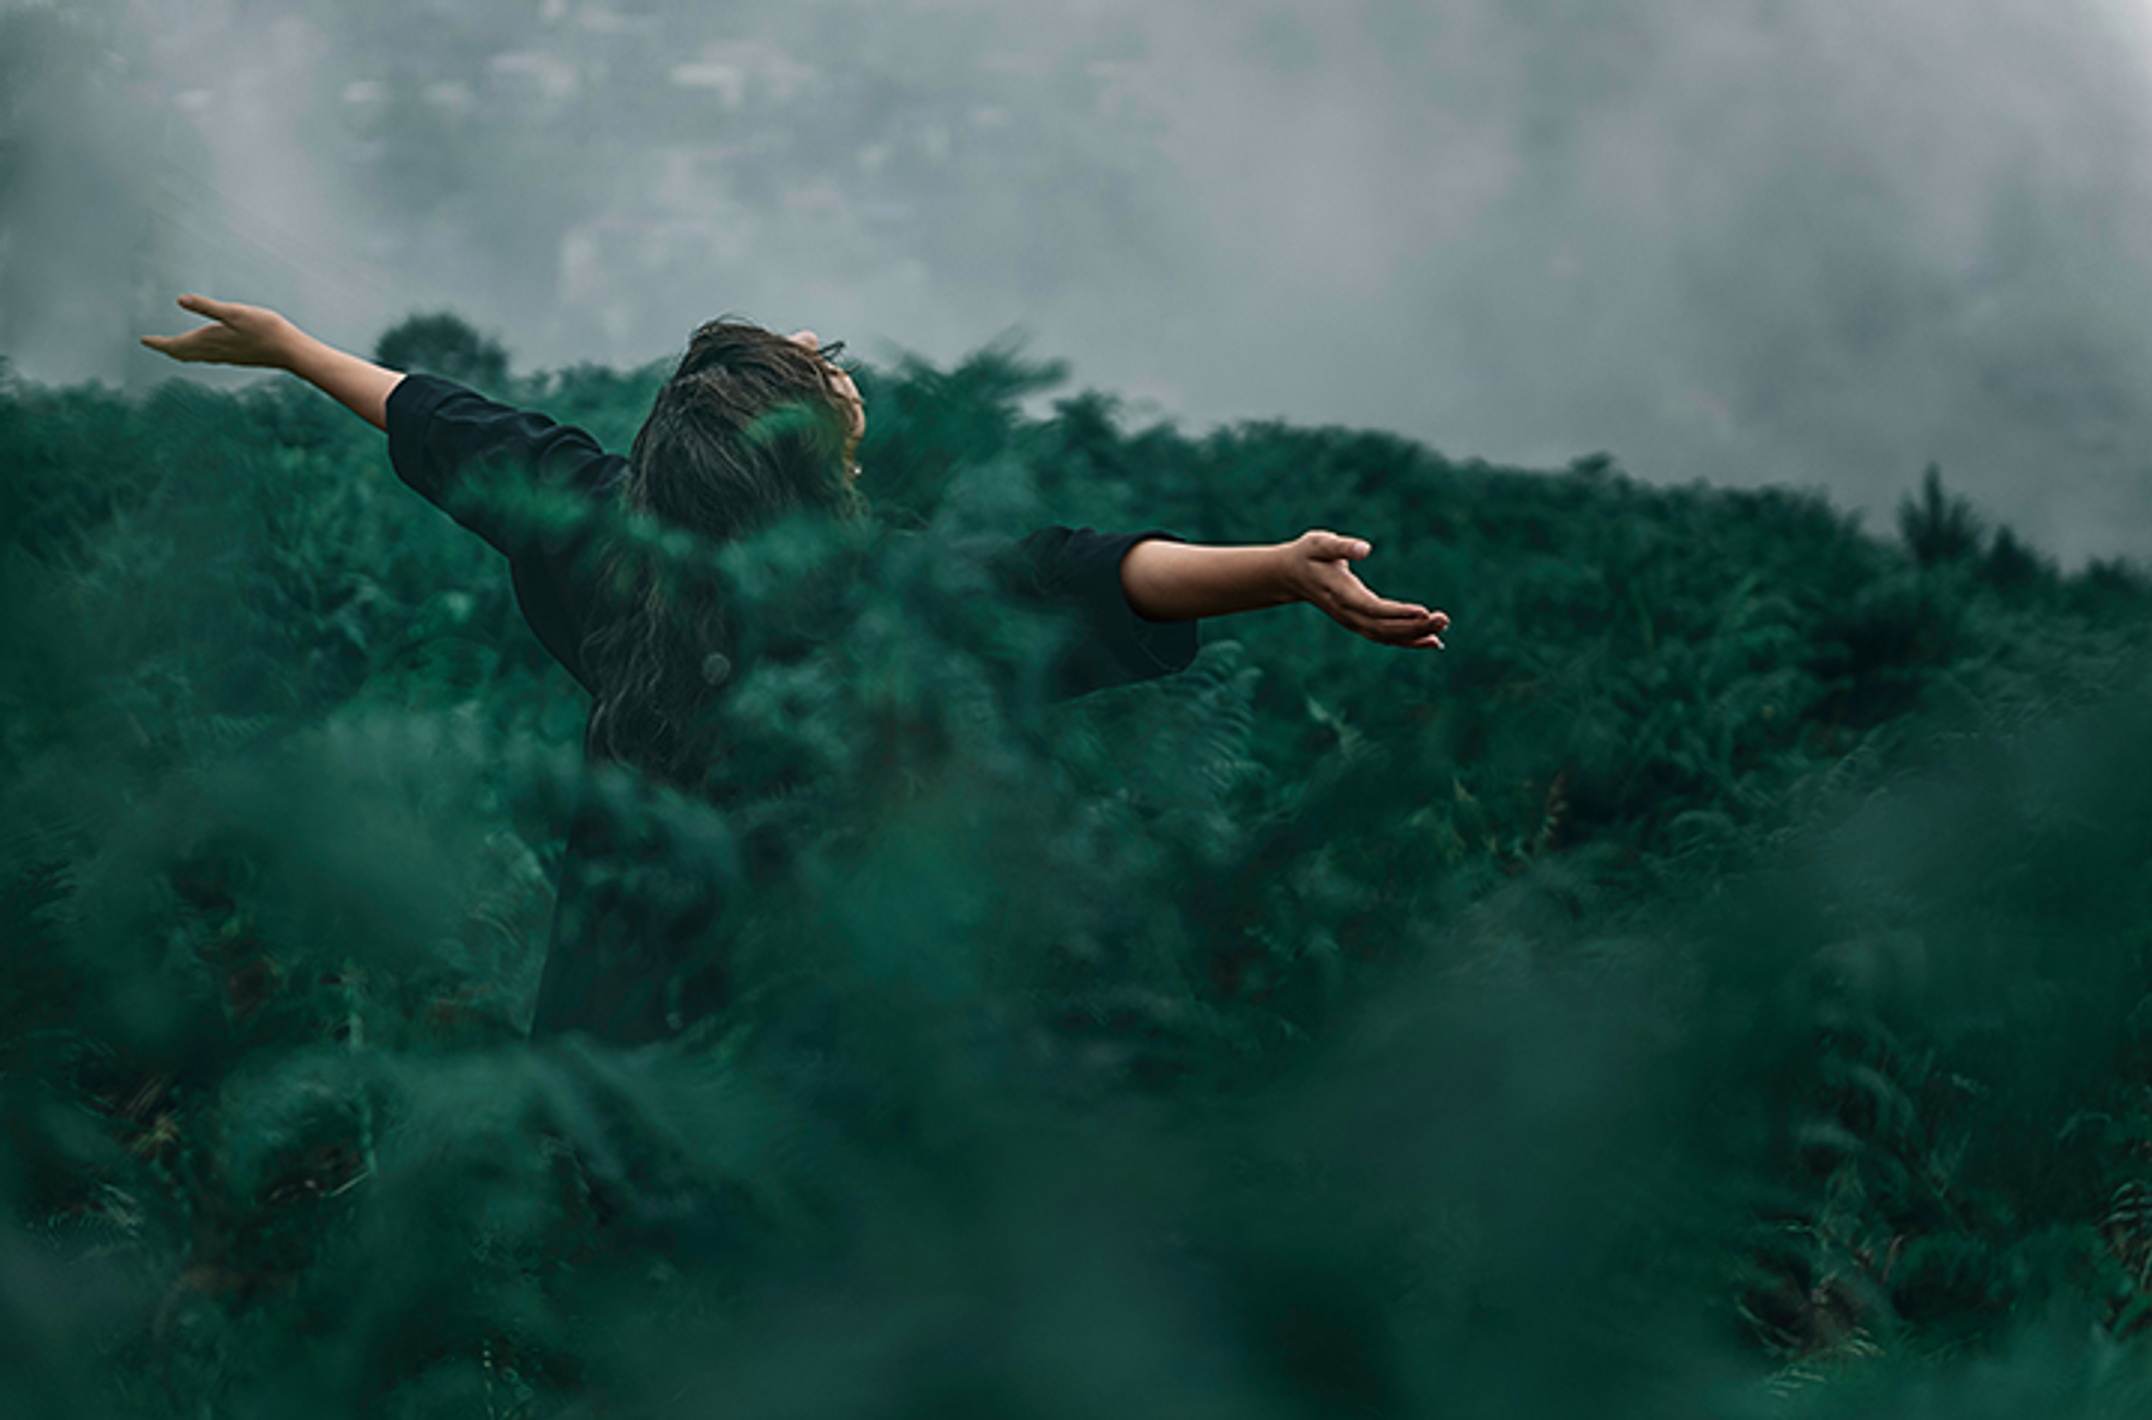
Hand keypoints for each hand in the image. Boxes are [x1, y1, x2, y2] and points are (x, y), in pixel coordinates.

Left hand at [139, 294, 298, 368]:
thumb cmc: (265, 329)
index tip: (143, 340)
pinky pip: (209, 357)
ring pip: (196, 356)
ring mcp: (226, 356)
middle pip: (184, 354)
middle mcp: (215, 351)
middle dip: (168, 348)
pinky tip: (204, 350)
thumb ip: (206, 306)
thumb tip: (180, 300)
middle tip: (154, 344)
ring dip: (182, 352)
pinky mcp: (237, 357)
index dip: (159, 343)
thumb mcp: (234, 312)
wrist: (291, 351)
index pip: (176, 345)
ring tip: (174, 348)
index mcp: (210, 340)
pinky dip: (198, 353)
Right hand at [1282, 529, 1448, 648]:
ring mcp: (1352, 622)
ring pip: (1386, 636)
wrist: (1291, 575)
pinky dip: (1408, 641)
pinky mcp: (1359, 623)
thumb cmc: (1308, 554)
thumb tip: (1365, 549)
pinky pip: (1385, 637)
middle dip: (1414, 626)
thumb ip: (1342, 545)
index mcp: (1340, 593)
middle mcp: (1347, 613)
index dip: (1398, 613)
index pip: (1372, 608)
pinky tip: (1430, 640)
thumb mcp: (1320, 542)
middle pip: (1384, 627)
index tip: (1423, 611)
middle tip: (1443, 619)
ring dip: (1415, 635)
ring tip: (1442, 629)